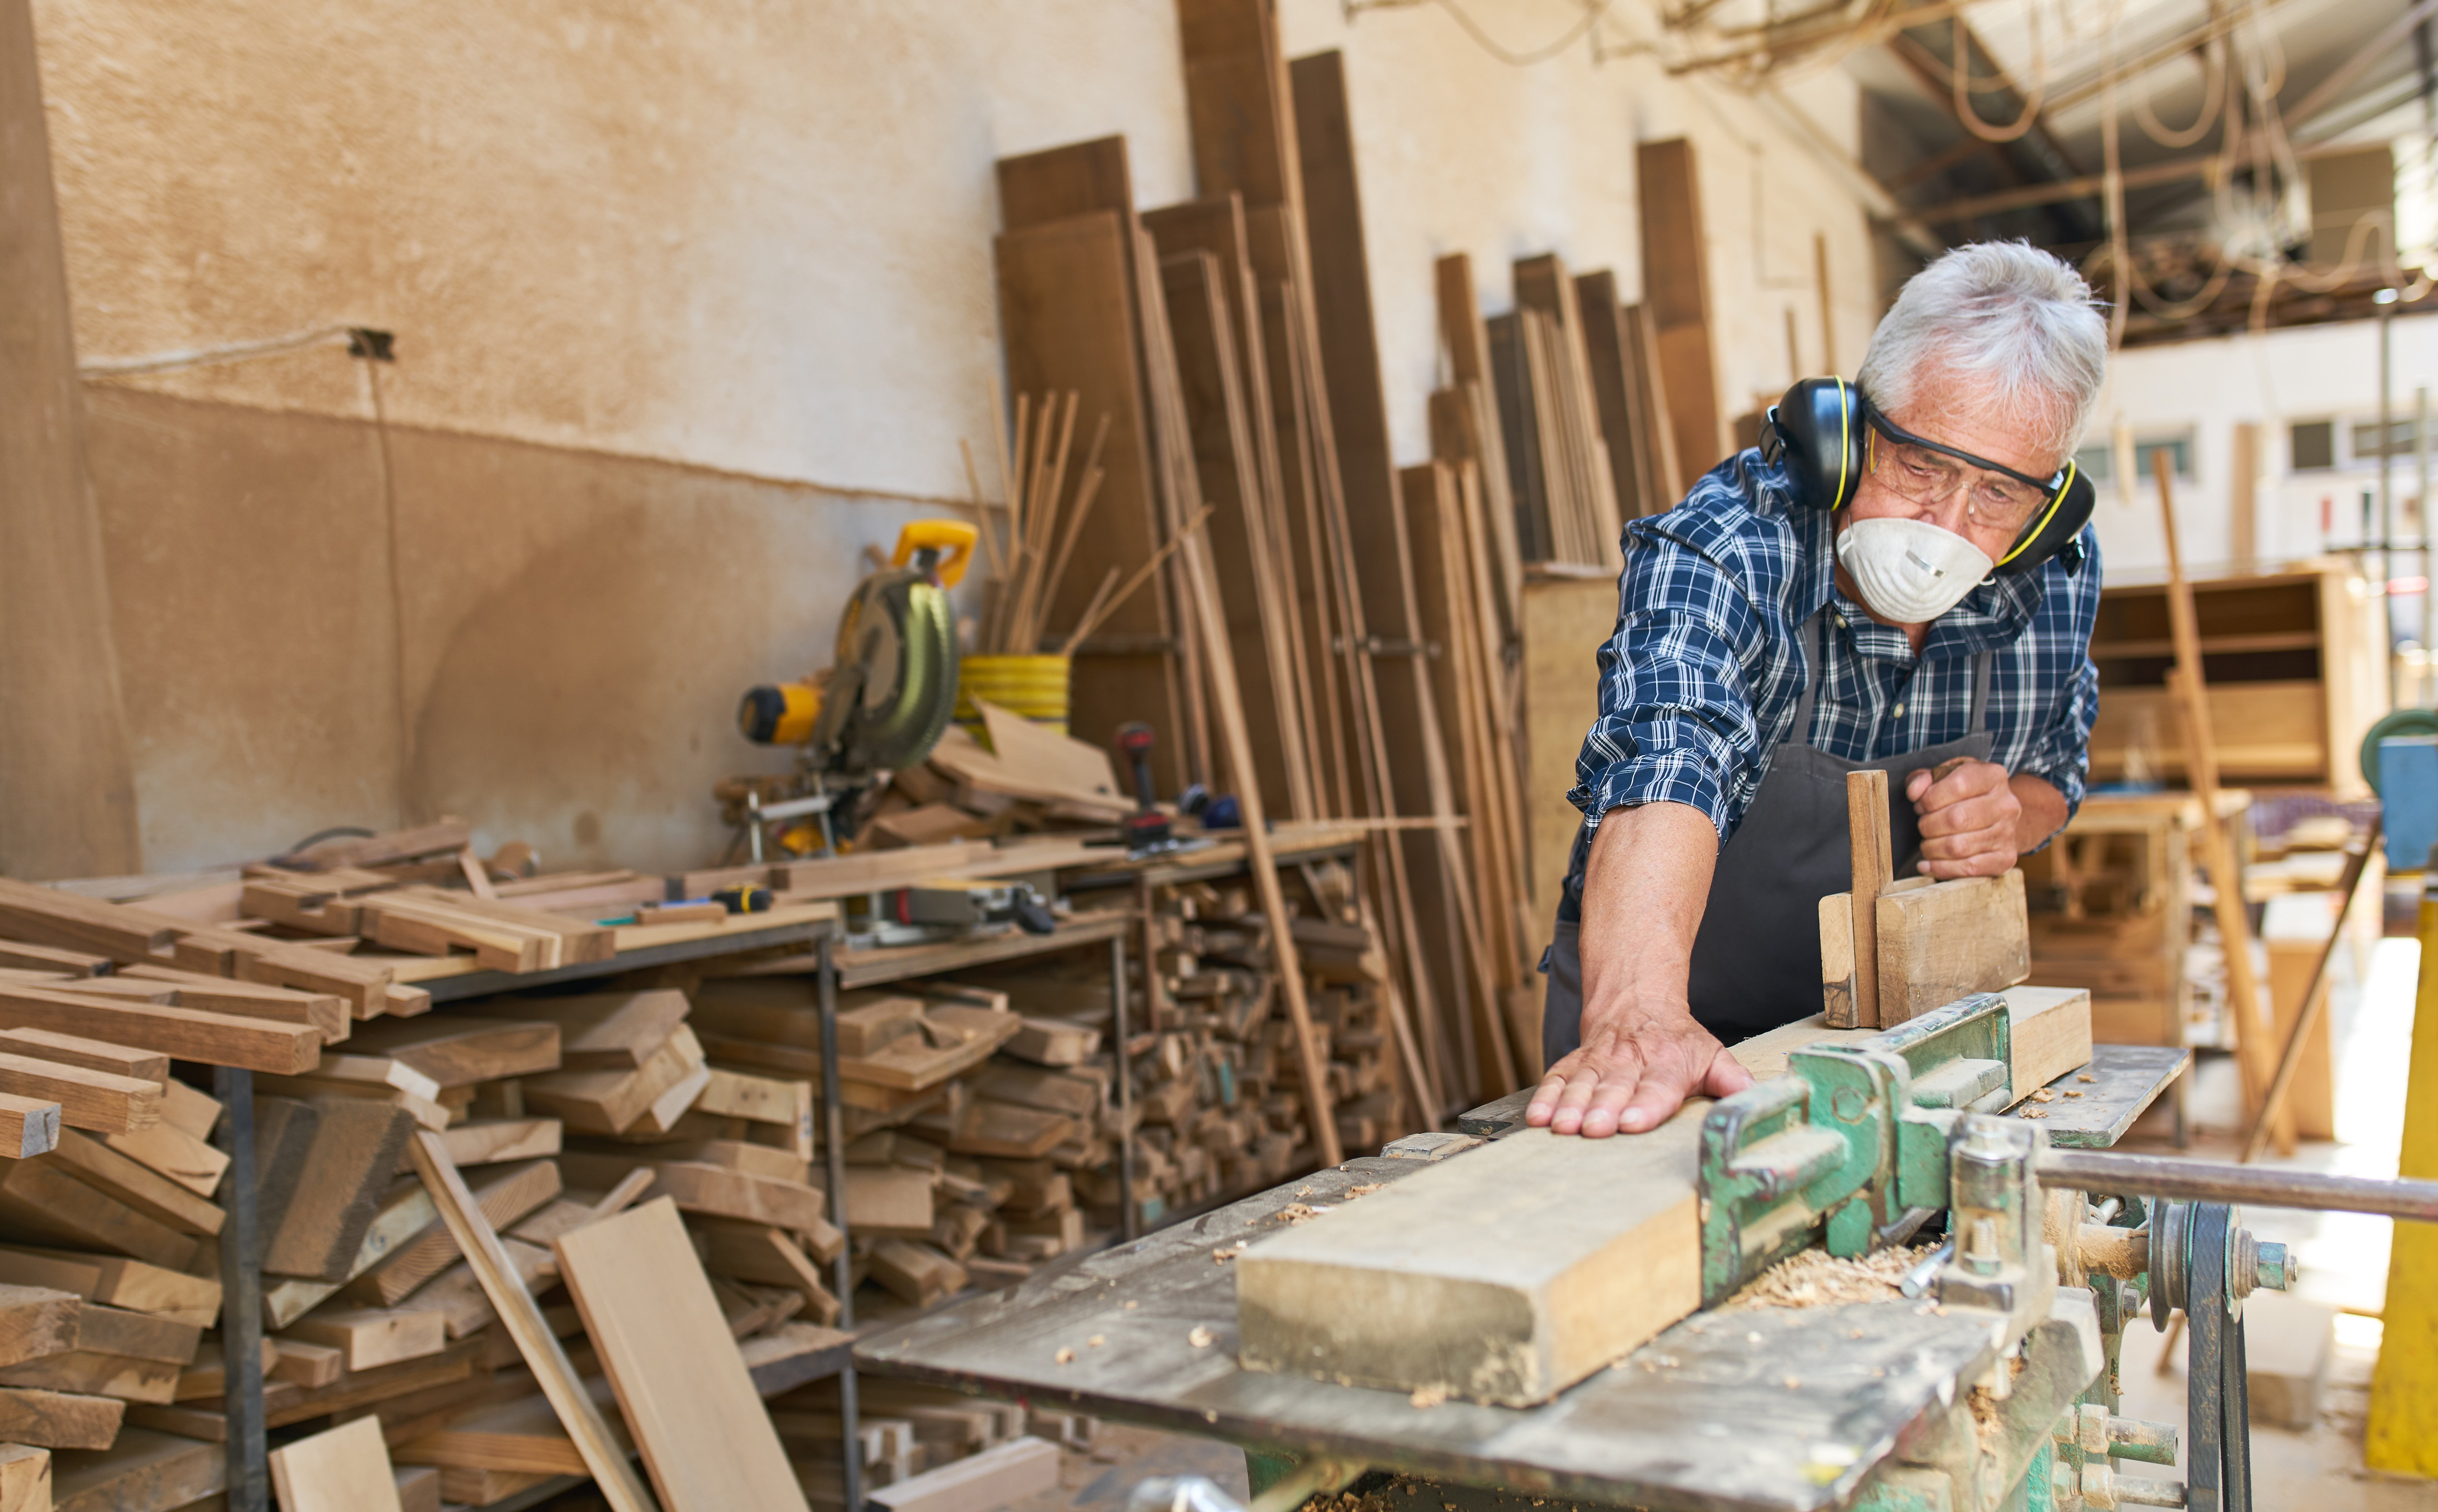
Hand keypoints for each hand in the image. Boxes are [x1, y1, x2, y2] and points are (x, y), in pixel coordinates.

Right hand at [1524, 1003, 1753, 1137]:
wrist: (1636, 1000)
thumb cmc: (1677, 1041)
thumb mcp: (1712, 1054)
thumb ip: (1732, 1081)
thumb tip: (1759, 1099)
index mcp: (1668, 1063)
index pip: (1658, 1087)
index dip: (1646, 1105)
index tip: (1632, 1122)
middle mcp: (1631, 1061)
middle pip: (1615, 1088)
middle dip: (1602, 1109)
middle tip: (1593, 1129)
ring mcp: (1600, 1060)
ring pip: (1583, 1083)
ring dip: (1570, 1105)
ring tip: (1562, 1126)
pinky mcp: (1576, 1061)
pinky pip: (1558, 1076)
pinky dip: (1545, 1096)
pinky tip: (1537, 1116)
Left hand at [1906, 759, 2020, 877]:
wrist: (1998, 819)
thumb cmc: (1965, 796)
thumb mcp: (1947, 776)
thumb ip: (1925, 778)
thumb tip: (1914, 791)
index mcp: (1994, 777)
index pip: (1958, 785)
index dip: (1930, 798)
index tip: (1920, 805)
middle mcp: (2006, 805)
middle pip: (1956, 819)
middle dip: (1928, 825)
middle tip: (1923, 826)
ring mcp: (2008, 833)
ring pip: (1958, 846)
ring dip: (1932, 848)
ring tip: (1927, 844)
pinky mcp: (2005, 858)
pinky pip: (1969, 868)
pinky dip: (1941, 869)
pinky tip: (1927, 865)